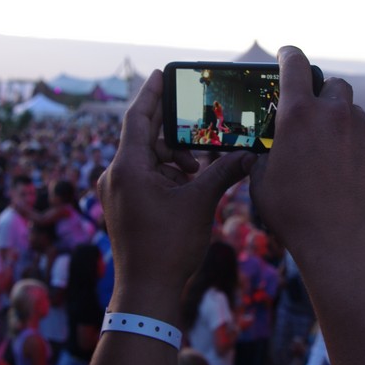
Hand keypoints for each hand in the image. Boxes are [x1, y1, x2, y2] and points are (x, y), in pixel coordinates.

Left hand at [99, 70, 254, 302]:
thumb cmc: (168, 247)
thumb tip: (248, 154)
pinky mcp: (124, 205)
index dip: (152, 93)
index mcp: (127, 168)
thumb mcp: (199, 203)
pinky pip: (145, 177)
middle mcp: (116, 175)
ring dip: (174, 158)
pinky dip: (167, 174)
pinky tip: (190, 184)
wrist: (147, 291)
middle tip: (200, 127)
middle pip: (144, 138)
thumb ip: (222, 172)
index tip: (162, 73)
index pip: (137, 117)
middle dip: (174, 133)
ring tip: (200, 169)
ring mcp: (118, 192)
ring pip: (147, 159)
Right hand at [249, 46, 364, 254]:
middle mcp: (334, 115)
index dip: (288, 54)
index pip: (295, 63)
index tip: (285, 55)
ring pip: (352, 112)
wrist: (343, 241)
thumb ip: (260, 158)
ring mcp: (362, 132)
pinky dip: (354, 146)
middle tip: (310, 114)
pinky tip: (343, 171)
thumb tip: (262, 156)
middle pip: (332, 83)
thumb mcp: (260, 183)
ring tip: (326, 149)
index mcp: (298, 114)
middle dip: (321, 93)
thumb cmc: (295, 213)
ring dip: (339, 121)